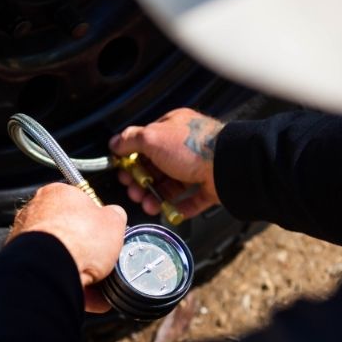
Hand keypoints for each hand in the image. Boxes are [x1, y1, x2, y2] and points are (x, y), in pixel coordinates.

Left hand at [7, 183, 126, 312]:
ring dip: (79, 268)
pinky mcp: (24, 264)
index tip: (106, 233)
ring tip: (98, 283)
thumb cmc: (77, 240)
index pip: (81, 203)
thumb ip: (115, 216)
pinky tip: (87, 294)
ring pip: (60, 255)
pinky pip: (51, 274)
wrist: (51, 270)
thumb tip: (116, 216)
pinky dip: (68, 283)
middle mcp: (36, 212)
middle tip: (103, 258)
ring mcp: (26, 239)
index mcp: (59, 193)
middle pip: (69, 230)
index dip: (97, 221)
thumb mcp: (115, 221)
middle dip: (87, 247)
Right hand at [109, 108, 223, 218]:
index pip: (146, 144)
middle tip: (134, 191)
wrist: (227, 164)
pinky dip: (178, 208)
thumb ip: (131, 140)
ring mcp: (198, 168)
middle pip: (156, 168)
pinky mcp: (209, 188)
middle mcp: (185, 147)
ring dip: (156, 197)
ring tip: (149, 205)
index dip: (132, 159)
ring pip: (171, 187)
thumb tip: (114, 143)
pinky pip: (190, 201)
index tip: (123, 172)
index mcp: (172, 129)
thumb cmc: (193, 146)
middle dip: (142, 182)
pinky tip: (168, 211)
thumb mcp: (153, 137)